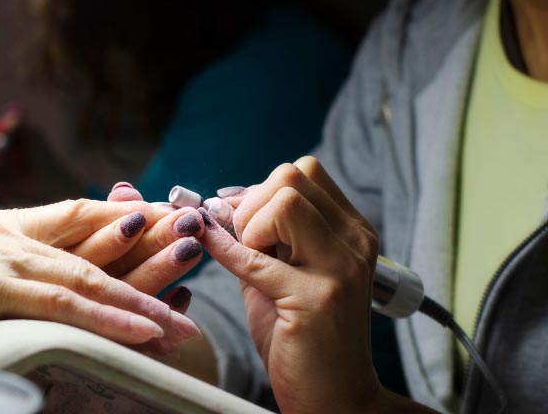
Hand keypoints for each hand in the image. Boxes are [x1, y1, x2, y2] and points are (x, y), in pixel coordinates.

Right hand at [0, 200, 199, 350]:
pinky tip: (143, 327)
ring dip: (143, 292)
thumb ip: (14, 252)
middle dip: (154, 240)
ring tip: (186, 313)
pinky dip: (106, 317)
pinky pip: (61, 306)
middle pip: (99, 236)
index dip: (129, 212)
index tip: (170, 216)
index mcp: (14, 223)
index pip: (84, 211)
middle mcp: (17, 234)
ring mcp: (6, 259)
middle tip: (202, 240)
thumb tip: (51, 264)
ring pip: (90, 274)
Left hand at [201, 157, 381, 412]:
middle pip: (292, 177)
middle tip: (245, 243)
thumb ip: (259, 239)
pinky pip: (256, 258)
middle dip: (252, 203)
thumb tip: (219, 204)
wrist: (334, 397)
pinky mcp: (316, 298)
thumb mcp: (282, 275)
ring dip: (250, 226)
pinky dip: (224, 249)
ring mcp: (340, 268)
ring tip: (251, 260)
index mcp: (351, 231)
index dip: (262, 190)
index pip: (304, 172)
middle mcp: (354, 242)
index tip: (243, 222)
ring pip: (284, 201)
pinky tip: (208, 247)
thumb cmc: (302, 336)